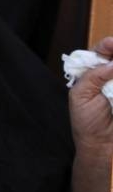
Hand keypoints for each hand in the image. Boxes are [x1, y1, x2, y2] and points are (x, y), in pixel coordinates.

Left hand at [70, 36, 112, 191]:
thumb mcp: (81, 96)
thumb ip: (93, 77)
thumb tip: (111, 63)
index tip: (111, 45)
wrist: (101, 146)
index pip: (102, 51)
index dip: (107, 46)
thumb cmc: (87, 122)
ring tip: (112, 85)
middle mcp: (111, 76)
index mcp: (93, 73)